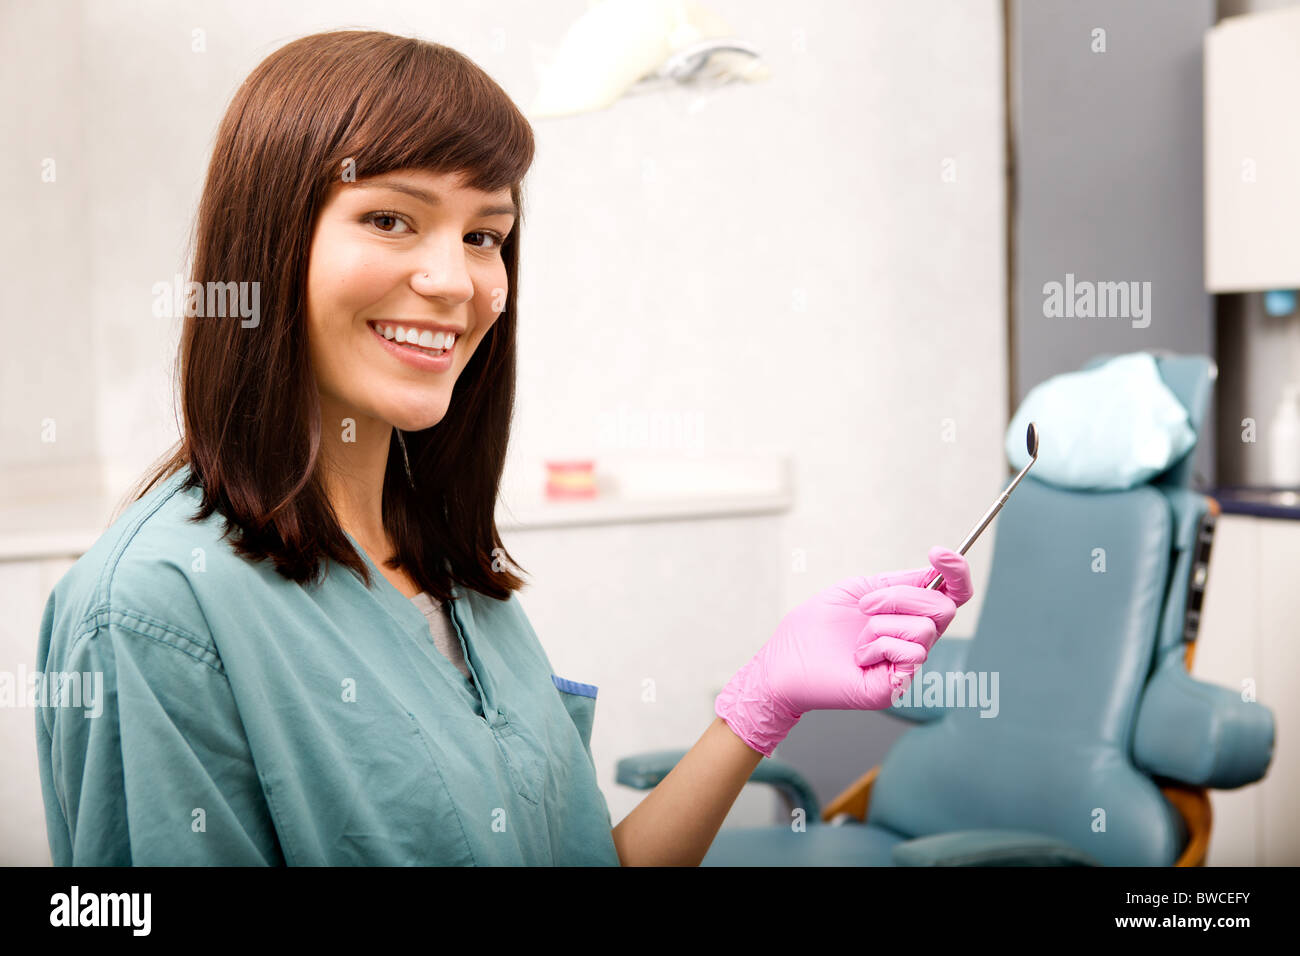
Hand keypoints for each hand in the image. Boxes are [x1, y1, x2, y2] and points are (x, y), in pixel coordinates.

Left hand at [714, 546, 972, 756]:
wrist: (784, 661)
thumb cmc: (814, 627)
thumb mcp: (858, 590)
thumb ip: (897, 582)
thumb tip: (933, 574)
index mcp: (905, 614)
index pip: (952, 594)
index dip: (956, 570)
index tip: (937, 552)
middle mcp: (912, 638)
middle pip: (944, 608)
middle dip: (901, 598)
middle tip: (865, 605)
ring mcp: (906, 664)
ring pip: (926, 629)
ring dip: (882, 624)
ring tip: (857, 638)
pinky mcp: (897, 685)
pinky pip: (910, 653)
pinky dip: (878, 646)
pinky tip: (858, 658)